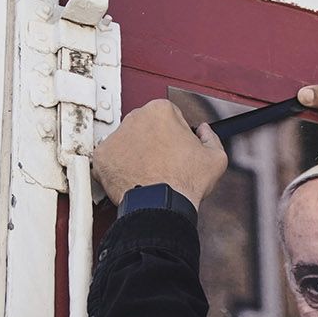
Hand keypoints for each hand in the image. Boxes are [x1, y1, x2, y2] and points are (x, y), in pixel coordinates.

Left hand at [91, 99, 227, 207]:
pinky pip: (112, 159)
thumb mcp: (215, 157)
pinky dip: (120, 168)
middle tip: (164, 162)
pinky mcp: (102, 157)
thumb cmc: (184, 182)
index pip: (169, 115)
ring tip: (150, 172)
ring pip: (127, 141)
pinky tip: (135, 178)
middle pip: (146, 126)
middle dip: (153, 140)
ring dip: (136, 153)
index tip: (176, 148)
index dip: (176, 134)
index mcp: (161, 111)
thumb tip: (203, 131)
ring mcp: (116, 137)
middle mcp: (135, 118)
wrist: (161, 206)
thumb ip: (210, 137)